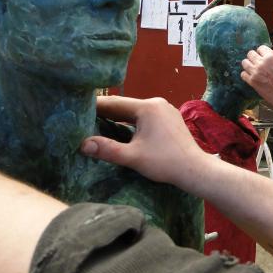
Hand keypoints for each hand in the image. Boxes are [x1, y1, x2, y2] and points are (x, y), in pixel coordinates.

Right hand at [81, 96, 204, 186]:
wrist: (194, 169)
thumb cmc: (165, 162)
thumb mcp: (133, 157)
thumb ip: (107, 150)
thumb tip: (83, 144)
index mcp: (147, 107)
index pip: (115, 103)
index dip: (96, 106)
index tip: (78, 107)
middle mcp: (157, 103)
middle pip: (125, 106)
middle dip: (105, 112)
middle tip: (83, 116)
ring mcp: (165, 109)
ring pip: (135, 111)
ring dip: (118, 117)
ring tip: (98, 123)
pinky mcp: (170, 118)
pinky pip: (145, 116)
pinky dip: (131, 121)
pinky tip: (122, 129)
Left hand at [241, 45, 272, 113]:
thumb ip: (271, 59)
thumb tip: (263, 57)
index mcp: (271, 57)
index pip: (261, 48)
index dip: (261, 52)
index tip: (262, 56)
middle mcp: (262, 62)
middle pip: (250, 53)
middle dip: (253, 57)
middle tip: (257, 63)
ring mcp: (255, 72)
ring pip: (244, 62)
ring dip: (248, 65)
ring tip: (253, 69)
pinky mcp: (251, 81)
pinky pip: (243, 74)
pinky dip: (246, 75)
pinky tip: (251, 77)